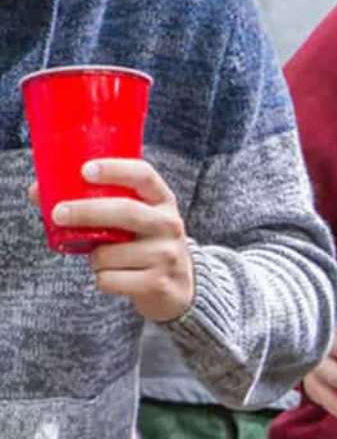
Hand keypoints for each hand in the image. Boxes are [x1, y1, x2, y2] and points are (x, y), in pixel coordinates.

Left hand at [30, 159, 194, 321]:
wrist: (179, 285)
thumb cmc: (143, 244)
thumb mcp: (133, 220)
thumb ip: (97, 204)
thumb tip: (37, 191)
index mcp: (163, 201)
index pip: (144, 175)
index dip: (115, 169)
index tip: (85, 170)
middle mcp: (169, 224)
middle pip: (125, 211)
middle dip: (87, 211)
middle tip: (58, 213)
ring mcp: (166, 254)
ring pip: (108, 253)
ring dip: (94, 258)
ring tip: (104, 258)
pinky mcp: (157, 282)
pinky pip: (109, 279)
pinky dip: (102, 279)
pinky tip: (116, 276)